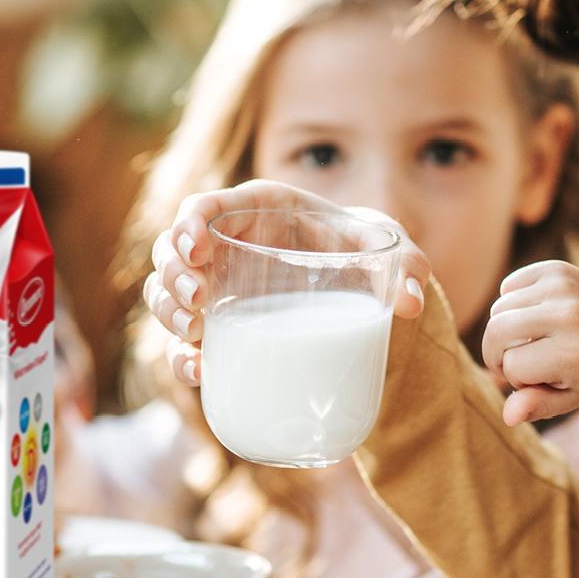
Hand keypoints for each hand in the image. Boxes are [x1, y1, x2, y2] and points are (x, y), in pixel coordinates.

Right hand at [141, 179, 431, 385]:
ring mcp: (219, 289)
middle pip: (172, 251)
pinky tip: (198, 371)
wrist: (362, 287)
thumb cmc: (365, 251)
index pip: (204, 206)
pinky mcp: (222, 327)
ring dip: (168, 312)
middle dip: (172, 275)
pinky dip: (181, 356)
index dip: (187, 224)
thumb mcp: (387, 247)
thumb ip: (407, 264)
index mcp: (257, 210)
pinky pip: (183, 340)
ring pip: (167, 293)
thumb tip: (411, 302)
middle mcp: (228, 246)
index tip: (196, 249)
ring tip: (196, 332)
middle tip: (199, 302)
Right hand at [482, 260, 578, 425]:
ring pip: (498, 310)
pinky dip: (513, 304)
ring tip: (532, 338)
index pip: (512, 366)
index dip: (518, 378)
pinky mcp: (557, 269)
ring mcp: (564, 287)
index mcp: (575, 353)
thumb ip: (535, 407)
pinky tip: (536, 314)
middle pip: (496, 331)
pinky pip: (507, 287)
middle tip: (515, 359)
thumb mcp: (566, 398)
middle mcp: (571, 315)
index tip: (540, 378)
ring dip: (506, 329)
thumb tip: (508, 417)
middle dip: (496, 351)